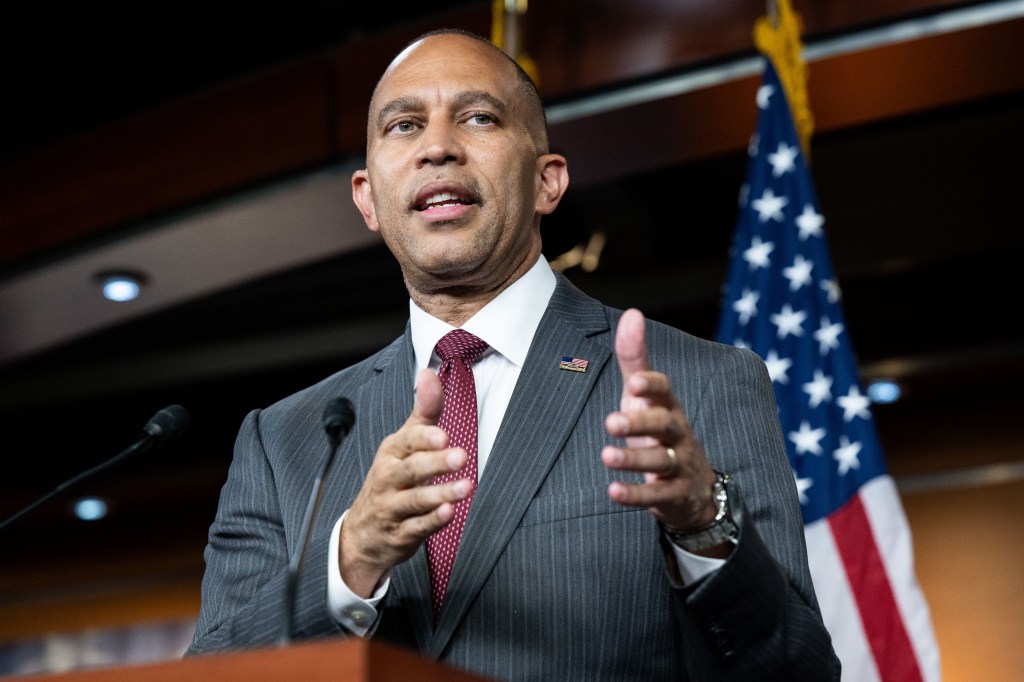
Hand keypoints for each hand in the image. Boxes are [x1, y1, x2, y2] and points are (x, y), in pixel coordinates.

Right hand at [339, 368, 471, 596]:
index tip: (443, 436)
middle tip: (461, 456)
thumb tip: (430, 372)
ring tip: (465, 487)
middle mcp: (388, 478)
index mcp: (391, 453)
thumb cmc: (391, 480)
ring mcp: (392, 507)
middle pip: (410, 470)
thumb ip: (423, 411)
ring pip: (414, 500)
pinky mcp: (400, 534)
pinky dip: (431, 522)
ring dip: (440, 493)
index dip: (424, 438)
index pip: (406, 442)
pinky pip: (415, 528)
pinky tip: (449, 514)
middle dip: (435, 463)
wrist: (363, 533)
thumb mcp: (404, 443)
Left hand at [602, 309, 719, 535]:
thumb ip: (635, 358)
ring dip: (634, 460)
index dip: (652, 385)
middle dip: (640, 423)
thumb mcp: (645, 395)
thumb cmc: (660, 430)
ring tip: (606, 456)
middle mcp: (677, 433)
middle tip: (611, 422)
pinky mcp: (675, 495)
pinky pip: (657, 497)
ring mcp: (679, 465)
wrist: (695, 488)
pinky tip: (613, 492)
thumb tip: (632, 313)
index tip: (633, 382)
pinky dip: (636, 495)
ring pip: (661, 461)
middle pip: (664, 425)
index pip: (664, 390)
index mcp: (668, 406)